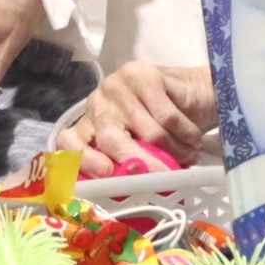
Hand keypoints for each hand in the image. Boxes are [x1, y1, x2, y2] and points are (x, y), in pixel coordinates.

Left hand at [56, 62, 217, 175]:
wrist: (194, 94)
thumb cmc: (164, 128)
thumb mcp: (143, 150)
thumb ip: (131, 164)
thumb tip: (133, 189)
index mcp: (90, 126)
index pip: (70, 141)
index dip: (83, 158)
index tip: (106, 172)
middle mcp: (98, 104)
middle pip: (110, 138)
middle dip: (137, 162)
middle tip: (161, 177)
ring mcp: (118, 86)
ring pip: (147, 130)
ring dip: (175, 150)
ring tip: (189, 156)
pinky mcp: (143, 74)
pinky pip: (167, 117)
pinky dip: (185, 134)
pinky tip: (193, 140)